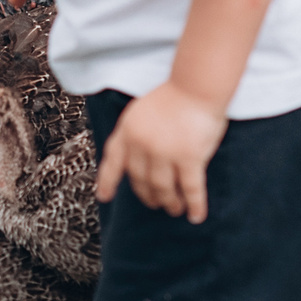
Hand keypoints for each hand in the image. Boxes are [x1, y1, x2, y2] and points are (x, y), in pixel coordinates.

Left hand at [94, 82, 227, 220]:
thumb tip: (138, 161)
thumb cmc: (174, 95)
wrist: (197, 85)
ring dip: (169, 202)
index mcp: (127, 131)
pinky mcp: (189, 158)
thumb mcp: (141, 112)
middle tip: (156, 204)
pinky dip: (194, 205)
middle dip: (148, 196)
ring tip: (174, 209)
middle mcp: (141, 144)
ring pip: (163, 188)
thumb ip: (136, 134)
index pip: (113, 161)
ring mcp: (164, 152)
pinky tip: (196, 216)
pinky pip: (191, 188)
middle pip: (141, 180)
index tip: (104, 196)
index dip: (107, 180)